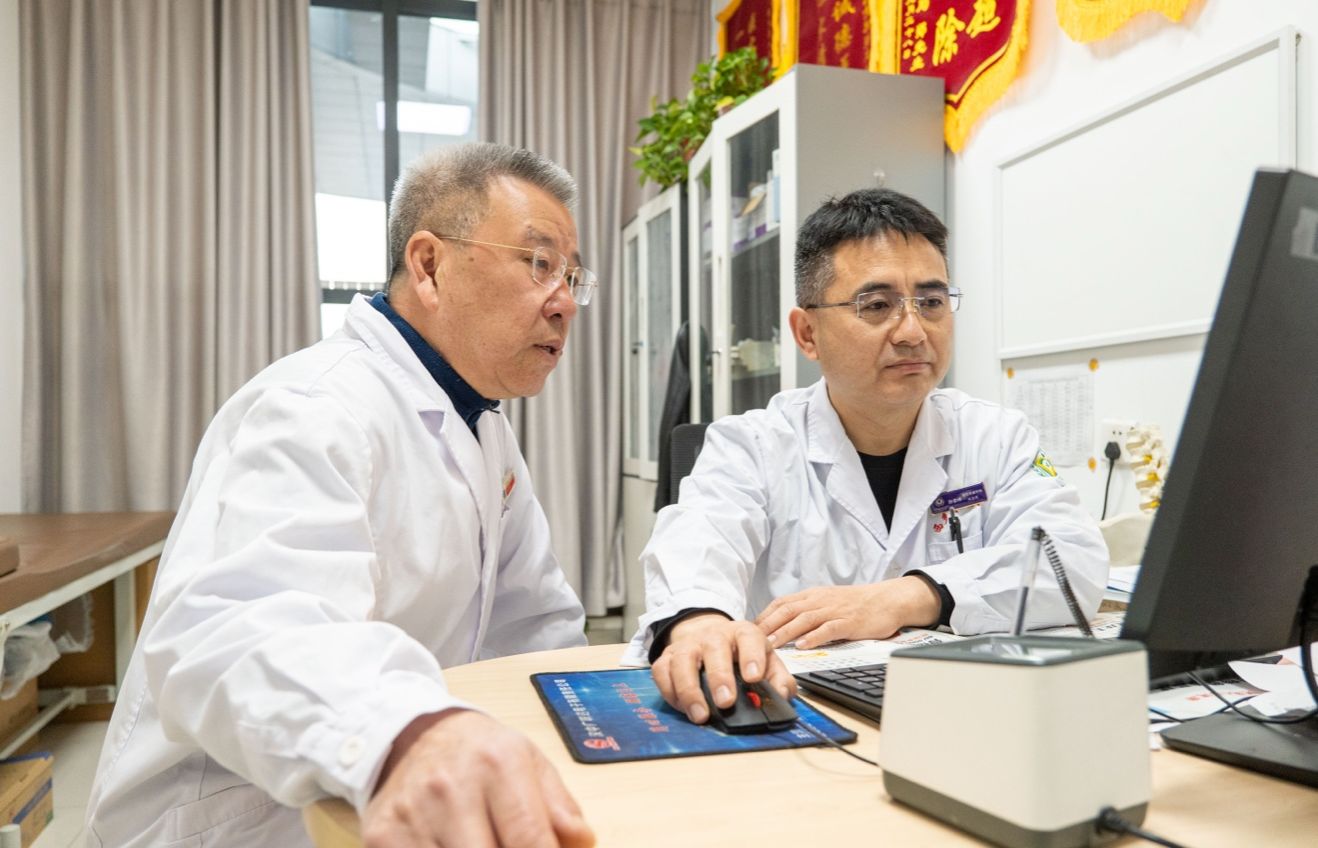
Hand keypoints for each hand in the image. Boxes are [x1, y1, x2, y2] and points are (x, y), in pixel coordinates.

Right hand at [363, 709, 594, 847]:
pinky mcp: (382, 836)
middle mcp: (451, 787)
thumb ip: (559, 806)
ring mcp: (413, 814)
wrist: (413, 734)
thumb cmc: (482, 755)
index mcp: (498, 764)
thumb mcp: (529, 762)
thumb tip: (582, 842)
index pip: (530, 841)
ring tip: (486, 842)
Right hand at [650, 613, 796, 724]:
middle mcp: (714, 635)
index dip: (752, 657)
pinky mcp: (668, 657)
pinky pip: (662, 671)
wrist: (709, 637)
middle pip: (714, 649)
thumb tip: (783, 696)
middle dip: (719, 676)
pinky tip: (682, 707)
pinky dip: (670, 691)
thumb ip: (778, 678)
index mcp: (743, 634)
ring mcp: (688, 645)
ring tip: (701, 715)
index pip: (749, 638)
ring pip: (683, 660)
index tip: (753, 678)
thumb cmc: (741, 655)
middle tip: (726, 702)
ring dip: (690, 689)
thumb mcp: (766, 660)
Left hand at [754, 577, 940, 649]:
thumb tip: (783, 624)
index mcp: (813, 596)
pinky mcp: (849, 622)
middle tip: (750, 641)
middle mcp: (820, 600)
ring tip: (769, 646)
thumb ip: (807, 610)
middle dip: (767, 626)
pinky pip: (829, 629)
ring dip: (784, 633)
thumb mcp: (828, 601)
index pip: (782, 603)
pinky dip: (814, 637)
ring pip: (804, 619)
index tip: (748, 630)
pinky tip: (803, 645)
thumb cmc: (857, 604)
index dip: (764, 616)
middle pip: (787, 610)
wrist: (888, 599)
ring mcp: (834, 610)